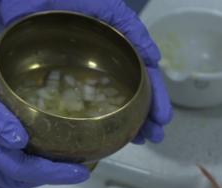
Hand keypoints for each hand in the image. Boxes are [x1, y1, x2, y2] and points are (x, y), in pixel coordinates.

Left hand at [0, 0, 172, 143]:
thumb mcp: (103, 5)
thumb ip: (129, 25)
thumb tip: (155, 57)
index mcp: (115, 48)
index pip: (142, 76)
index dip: (155, 98)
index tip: (162, 119)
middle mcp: (102, 64)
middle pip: (129, 94)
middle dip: (145, 117)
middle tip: (153, 137)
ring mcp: (81, 75)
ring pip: (108, 101)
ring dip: (126, 122)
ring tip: (138, 140)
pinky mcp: (59, 80)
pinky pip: (78, 103)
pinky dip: (92, 119)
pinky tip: (104, 133)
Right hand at [0, 46, 89, 187]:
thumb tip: (21, 140)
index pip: (22, 167)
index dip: (53, 173)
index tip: (79, 172)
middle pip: (15, 178)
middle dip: (47, 177)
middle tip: (71, 167)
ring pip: (2, 180)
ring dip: (29, 177)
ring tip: (51, 165)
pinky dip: (8, 174)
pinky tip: (17, 161)